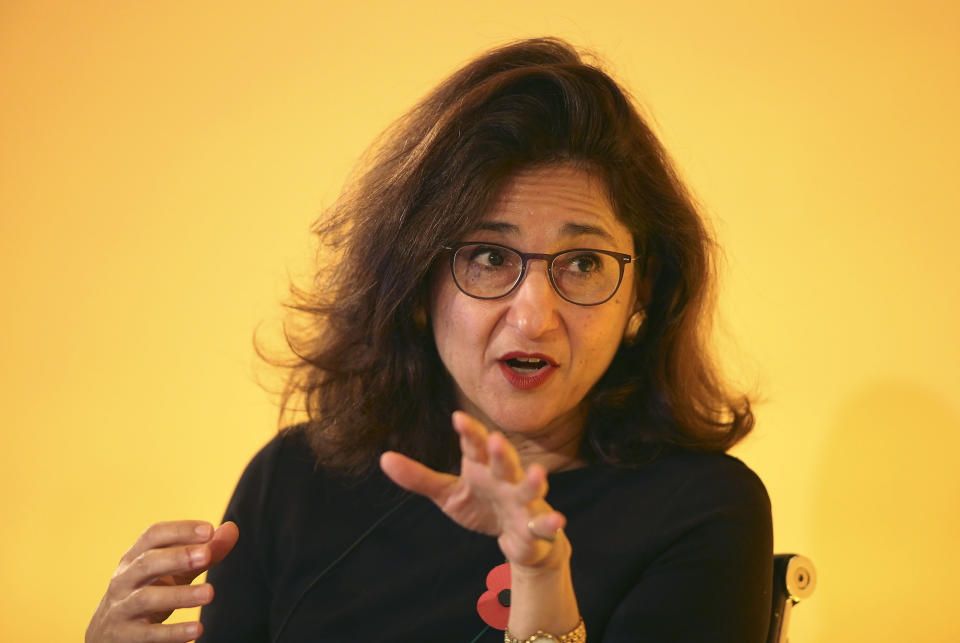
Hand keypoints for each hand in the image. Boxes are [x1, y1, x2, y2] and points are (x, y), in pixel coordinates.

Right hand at [86, 520, 238, 642]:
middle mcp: (124, 579)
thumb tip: (231, 528)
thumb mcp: (176, 572)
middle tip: (206, 555)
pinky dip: (173, 633)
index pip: (153, 535)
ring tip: (209, 593)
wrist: (110, 634)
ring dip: (179, 595)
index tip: (209, 529)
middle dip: (177, 557)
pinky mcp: (124, 637)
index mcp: (135, 557)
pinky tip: (197, 629)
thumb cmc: (150, 592)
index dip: (180, 530)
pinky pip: (147, 634)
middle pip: (147, 563)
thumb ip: (204, 552)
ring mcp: (121, 608)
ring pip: (146, 598)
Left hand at [380, 411, 567, 568]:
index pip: (475, 445)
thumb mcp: (448, 494)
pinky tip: (557, 520)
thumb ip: (419, 478)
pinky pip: (545, 524)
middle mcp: (505, 479)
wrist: (519, 538)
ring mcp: (523, 502)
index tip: (457, 418)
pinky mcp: (536, 527)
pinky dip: (551, 522)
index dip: (469, 432)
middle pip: (504, 462)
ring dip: (533, 481)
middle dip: (500, 452)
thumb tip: (383, 458)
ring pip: (529, 489)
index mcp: (483, 467)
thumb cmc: (483, 506)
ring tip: (538, 473)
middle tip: (494, 438)